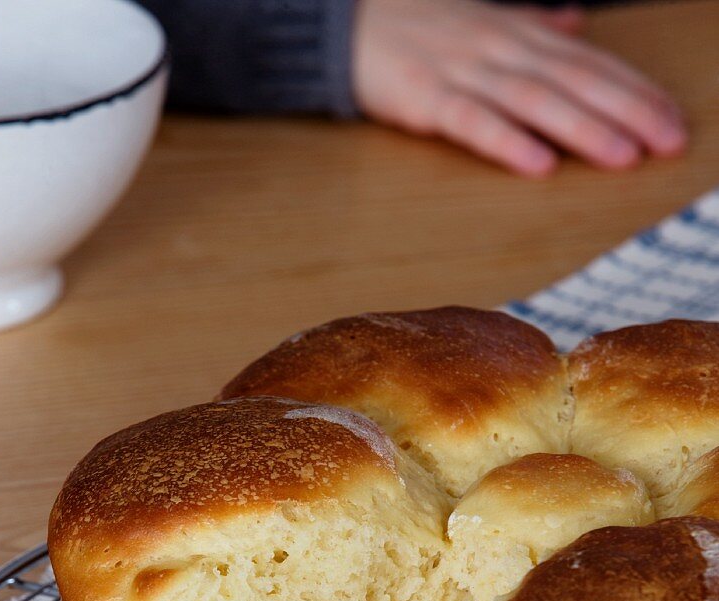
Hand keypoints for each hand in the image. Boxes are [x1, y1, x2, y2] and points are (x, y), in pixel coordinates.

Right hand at [352, 0, 686, 175]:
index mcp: (520, 32)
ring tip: (621, 157)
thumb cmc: (421, 28)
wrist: (346, 22)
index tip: (672, 122)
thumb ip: (532, 24)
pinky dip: (507, 142)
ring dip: (581, 129)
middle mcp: (501, 47)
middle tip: (667, 143)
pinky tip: (539, 164)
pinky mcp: (425, 98)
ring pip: (534, 100)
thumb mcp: (485, 18)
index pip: (591, 62)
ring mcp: (463, 71)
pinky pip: (472, 122)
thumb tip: (576, 24)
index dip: (635, 91)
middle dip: (626, 111)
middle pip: (574, 80)